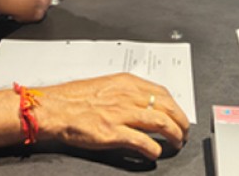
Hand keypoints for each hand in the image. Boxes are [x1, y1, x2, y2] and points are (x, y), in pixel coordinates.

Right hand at [38, 73, 189, 159]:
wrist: (55, 109)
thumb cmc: (75, 98)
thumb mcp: (106, 85)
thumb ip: (127, 92)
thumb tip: (144, 102)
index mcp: (127, 83)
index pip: (162, 93)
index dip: (175, 107)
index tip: (179, 116)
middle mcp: (127, 96)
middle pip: (167, 108)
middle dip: (181, 122)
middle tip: (184, 132)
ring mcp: (121, 115)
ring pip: (161, 123)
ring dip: (174, 135)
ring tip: (176, 143)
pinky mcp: (113, 133)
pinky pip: (143, 142)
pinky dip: (154, 149)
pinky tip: (155, 153)